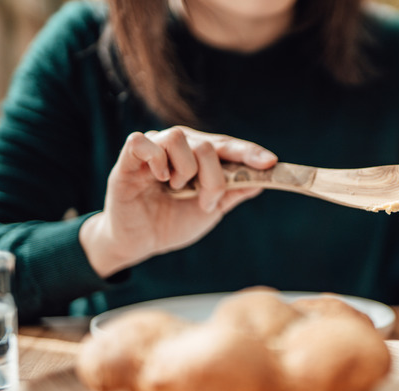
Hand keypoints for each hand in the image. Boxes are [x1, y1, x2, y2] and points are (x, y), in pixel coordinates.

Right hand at [80, 126, 277, 277]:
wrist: (140, 244)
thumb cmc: (172, 222)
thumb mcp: (210, 210)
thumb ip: (232, 193)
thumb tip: (262, 181)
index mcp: (199, 156)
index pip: (228, 145)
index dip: (249, 152)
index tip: (270, 162)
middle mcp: (178, 146)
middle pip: (207, 144)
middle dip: (214, 178)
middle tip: (206, 202)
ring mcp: (154, 149)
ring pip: (179, 138)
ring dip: (185, 170)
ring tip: (177, 189)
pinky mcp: (128, 159)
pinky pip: (143, 142)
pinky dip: (156, 159)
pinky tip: (160, 178)